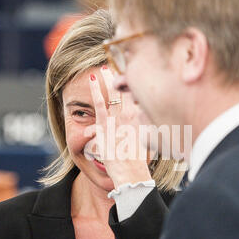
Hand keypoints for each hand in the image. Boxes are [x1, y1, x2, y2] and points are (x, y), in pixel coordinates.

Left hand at [88, 66, 152, 187]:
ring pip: (113, 93)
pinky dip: (94, 89)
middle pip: (128, 92)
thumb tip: (148, 125)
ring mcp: (118, 119)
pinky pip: (98, 102)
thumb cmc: (139, 164)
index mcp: (142, 120)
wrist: (132, 173)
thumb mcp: (147, 145)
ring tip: (103, 68)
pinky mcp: (105, 124)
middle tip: (120, 65)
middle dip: (123, 78)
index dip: (135, 89)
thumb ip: (145, 133)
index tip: (133, 82)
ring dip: (107, 78)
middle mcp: (132, 116)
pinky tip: (90, 78)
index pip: (138, 99)